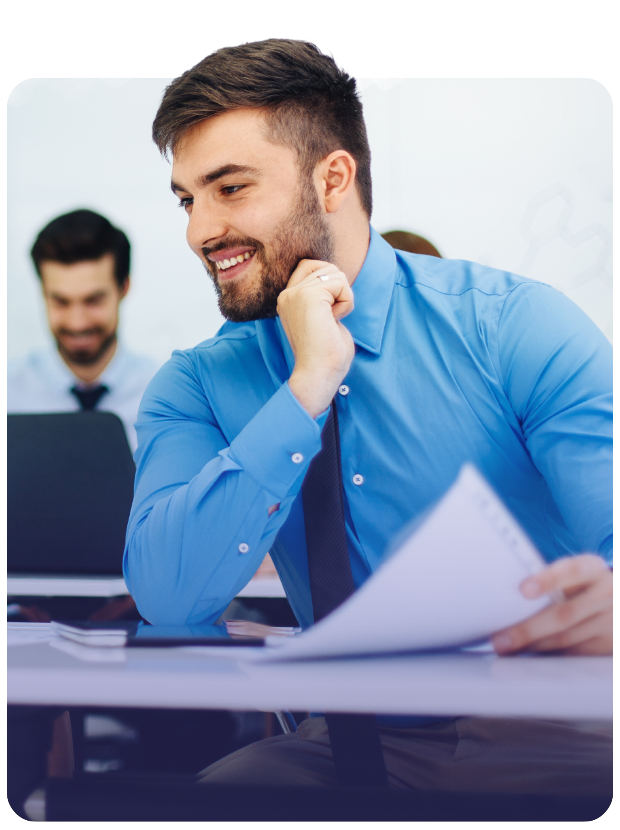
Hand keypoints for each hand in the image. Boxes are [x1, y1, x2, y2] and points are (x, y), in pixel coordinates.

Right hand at [277, 259, 354, 417]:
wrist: (319, 373)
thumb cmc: (326, 353)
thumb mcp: (322, 317)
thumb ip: (324, 296)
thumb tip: (339, 277)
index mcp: (287, 300)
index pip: (309, 265)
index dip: (329, 282)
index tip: (328, 313)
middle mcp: (287, 294)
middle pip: (326, 267)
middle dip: (339, 291)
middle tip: (330, 318)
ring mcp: (295, 294)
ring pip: (336, 273)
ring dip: (344, 298)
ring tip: (331, 321)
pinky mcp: (308, 296)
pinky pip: (341, 283)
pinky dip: (346, 303)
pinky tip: (335, 320)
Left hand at [491, 553, 619, 655]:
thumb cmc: (589, 585)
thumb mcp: (579, 575)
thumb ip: (555, 582)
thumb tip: (511, 597)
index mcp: (593, 569)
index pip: (571, 571)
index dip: (548, 579)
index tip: (524, 590)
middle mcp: (606, 593)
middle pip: (565, 614)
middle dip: (529, 629)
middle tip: (501, 640)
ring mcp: (612, 621)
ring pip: (568, 639)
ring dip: (535, 646)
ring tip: (509, 649)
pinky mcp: (613, 644)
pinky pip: (577, 653)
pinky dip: (552, 654)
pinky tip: (533, 654)